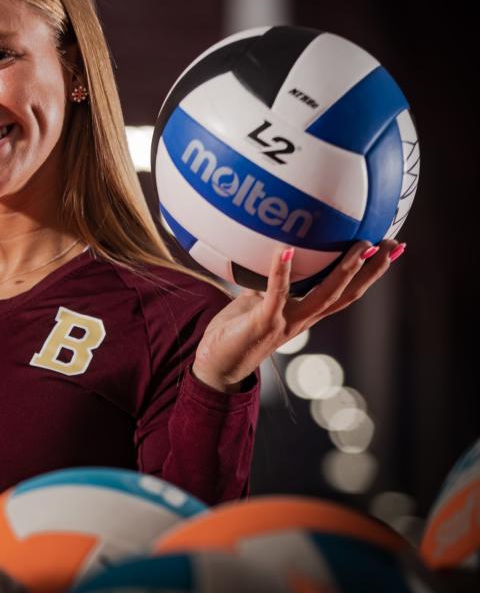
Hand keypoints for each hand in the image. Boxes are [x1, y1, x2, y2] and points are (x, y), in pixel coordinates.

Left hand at [192, 239, 405, 392]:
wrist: (216, 364)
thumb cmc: (236, 331)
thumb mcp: (257, 301)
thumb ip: (270, 282)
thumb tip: (276, 252)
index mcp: (305, 314)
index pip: (346, 292)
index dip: (369, 273)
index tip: (392, 250)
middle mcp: (303, 319)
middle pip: (346, 294)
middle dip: (371, 270)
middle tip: (392, 243)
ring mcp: (286, 322)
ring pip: (324, 296)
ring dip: (345, 270)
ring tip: (361, 245)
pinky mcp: (264, 322)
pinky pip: (275, 294)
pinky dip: (280, 272)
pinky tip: (284, 250)